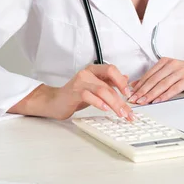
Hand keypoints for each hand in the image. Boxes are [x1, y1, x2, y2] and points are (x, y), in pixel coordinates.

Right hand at [11, 64, 134, 120]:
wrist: (55, 101)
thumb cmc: (75, 95)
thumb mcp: (94, 86)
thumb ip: (108, 82)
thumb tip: (126, 78)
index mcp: (94, 70)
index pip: (111, 69)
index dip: (121, 81)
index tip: (129, 94)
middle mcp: (87, 73)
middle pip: (108, 83)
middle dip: (120, 99)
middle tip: (128, 111)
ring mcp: (80, 82)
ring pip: (102, 90)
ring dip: (114, 104)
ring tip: (120, 113)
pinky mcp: (74, 92)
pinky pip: (89, 96)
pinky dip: (99, 103)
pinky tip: (105, 109)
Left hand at [128, 58, 183, 104]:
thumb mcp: (172, 73)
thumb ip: (157, 78)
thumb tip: (137, 86)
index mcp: (165, 62)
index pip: (148, 75)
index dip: (138, 85)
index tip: (130, 94)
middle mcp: (171, 64)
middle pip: (153, 79)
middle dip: (141, 91)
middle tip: (133, 100)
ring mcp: (180, 71)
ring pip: (161, 84)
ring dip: (150, 94)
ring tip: (143, 102)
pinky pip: (173, 88)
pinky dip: (164, 95)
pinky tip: (158, 100)